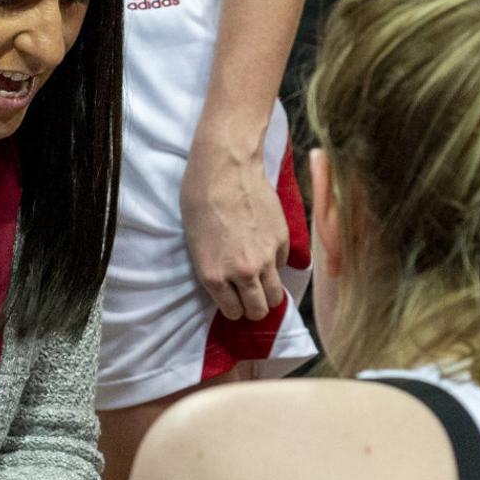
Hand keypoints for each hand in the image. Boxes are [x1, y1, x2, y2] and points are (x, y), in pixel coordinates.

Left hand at [180, 141, 287, 321]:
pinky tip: (265, 248)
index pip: (234, 312)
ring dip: (269, 294)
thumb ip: (214, 270)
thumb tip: (229, 284)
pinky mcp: (283, 240)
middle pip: (259, 310)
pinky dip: (276, 262)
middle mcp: (243, 273)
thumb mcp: (195, 243)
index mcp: (215, 276)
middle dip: (254, 308)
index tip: (234, 301)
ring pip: (277, 295)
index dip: (233, 308)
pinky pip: (283, 264)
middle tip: (250, 298)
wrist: (226, 167)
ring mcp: (266, 258)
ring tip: (263, 284)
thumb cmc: (200, 199)